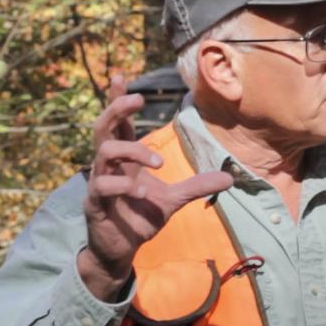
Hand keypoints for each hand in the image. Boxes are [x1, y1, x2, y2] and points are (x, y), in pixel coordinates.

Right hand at [77, 74, 232, 300]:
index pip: (118, 123)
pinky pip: (103, 186)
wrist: (122, 249)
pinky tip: (143, 193)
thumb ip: (197, 186)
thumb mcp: (174, 200)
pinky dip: (124, 185)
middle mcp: (108, 166)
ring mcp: (99, 182)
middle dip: (117, 108)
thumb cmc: (140, 217)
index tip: (121, 75)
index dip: (117, 99)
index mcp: (124, 159)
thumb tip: (230, 177)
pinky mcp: (95, 203)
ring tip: (159, 162)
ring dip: (133, 151)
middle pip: (103, 127)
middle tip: (138, 99)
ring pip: (104, 151)